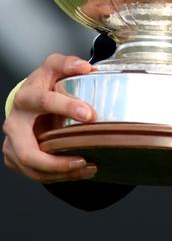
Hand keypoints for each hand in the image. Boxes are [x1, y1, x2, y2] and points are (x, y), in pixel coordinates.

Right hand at [2, 54, 97, 183]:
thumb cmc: (43, 84)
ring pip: (33, 168)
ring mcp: (12, 144)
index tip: (89, 114)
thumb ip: (68, 63)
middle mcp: (15, 124)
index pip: (44, 102)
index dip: (66, 107)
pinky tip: (79, 172)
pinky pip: (36, 174)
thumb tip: (85, 67)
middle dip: (56, 161)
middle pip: (28, 152)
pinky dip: (58, 177)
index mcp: (26, 98)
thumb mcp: (54, 67)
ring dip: (61, 172)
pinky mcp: (15, 159)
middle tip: (84, 160)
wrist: (28, 100)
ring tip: (89, 168)